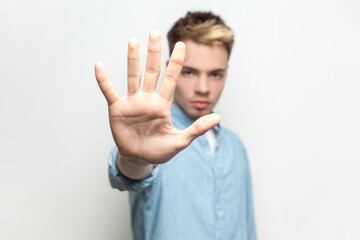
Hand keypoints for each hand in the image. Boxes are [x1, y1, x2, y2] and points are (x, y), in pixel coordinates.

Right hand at [95, 32, 219, 176]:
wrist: (140, 159)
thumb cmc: (160, 150)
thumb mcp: (180, 141)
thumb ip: (197, 129)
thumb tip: (218, 118)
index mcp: (163, 105)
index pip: (171, 79)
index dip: (176, 62)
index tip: (182, 44)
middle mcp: (148, 99)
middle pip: (152, 71)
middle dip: (154, 53)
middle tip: (154, 33)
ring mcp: (132, 102)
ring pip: (133, 76)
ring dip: (132, 59)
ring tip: (134, 41)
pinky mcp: (117, 109)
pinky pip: (109, 91)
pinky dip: (103, 80)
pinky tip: (99, 66)